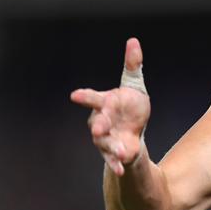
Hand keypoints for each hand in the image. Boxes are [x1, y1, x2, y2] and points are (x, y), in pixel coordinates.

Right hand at [70, 38, 150, 175]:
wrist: (134, 128)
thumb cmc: (129, 103)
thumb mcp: (134, 84)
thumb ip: (133, 65)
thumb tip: (133, 41)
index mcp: (105, 102)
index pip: (93, 98)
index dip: (84, 96)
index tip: (75, 95)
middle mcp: (101, 120)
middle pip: (96, 123)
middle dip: (98, 126)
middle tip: (98, 129)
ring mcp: (105, 138)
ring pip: (104, 143)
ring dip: (111, 148)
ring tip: (122, 152)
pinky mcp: (113, 152)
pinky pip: (113, 159)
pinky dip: (117, 163)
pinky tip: (122, 168)